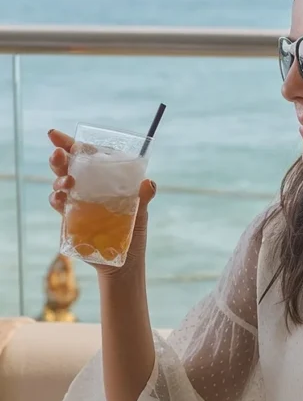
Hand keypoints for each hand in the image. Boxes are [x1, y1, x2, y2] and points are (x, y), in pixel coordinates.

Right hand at [48, 128, 156, 278]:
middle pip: (67, 165)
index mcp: (104, 178)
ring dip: (59, 178)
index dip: (70, 143)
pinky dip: (57, 200)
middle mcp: (88, 187)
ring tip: (68, 182)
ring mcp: (77, 202)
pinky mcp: (71, 219)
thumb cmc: (133, 234)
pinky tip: (61, 199)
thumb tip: (149, 183)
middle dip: (59, 157)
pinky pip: (59, 205)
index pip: (85, 155)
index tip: (55, 135)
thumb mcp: (141, 214)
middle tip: (59, 154)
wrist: (123, 265)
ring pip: (60, 183)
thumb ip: (143, 197)